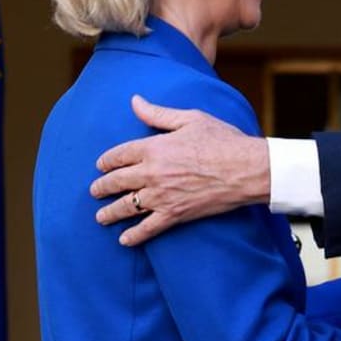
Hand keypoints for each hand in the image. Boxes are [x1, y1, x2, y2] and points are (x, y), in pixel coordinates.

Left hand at [89, 95, 269, 245]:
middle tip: (95, 191)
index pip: (119, 155)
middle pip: (117, 182)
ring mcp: (162, 196)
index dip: (106, 161)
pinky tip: (124, 240)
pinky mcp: (175, 214)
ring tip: (101, 217)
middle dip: (101, 187)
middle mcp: (152, 173)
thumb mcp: (190, 118)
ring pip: (127, 207)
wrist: (245, 169)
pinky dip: (134, 236)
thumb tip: (134, 101)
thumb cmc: (222, 140)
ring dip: (110, 213)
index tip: (101, 165)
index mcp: (154, 148)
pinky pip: (148, 228)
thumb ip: (158, 113)